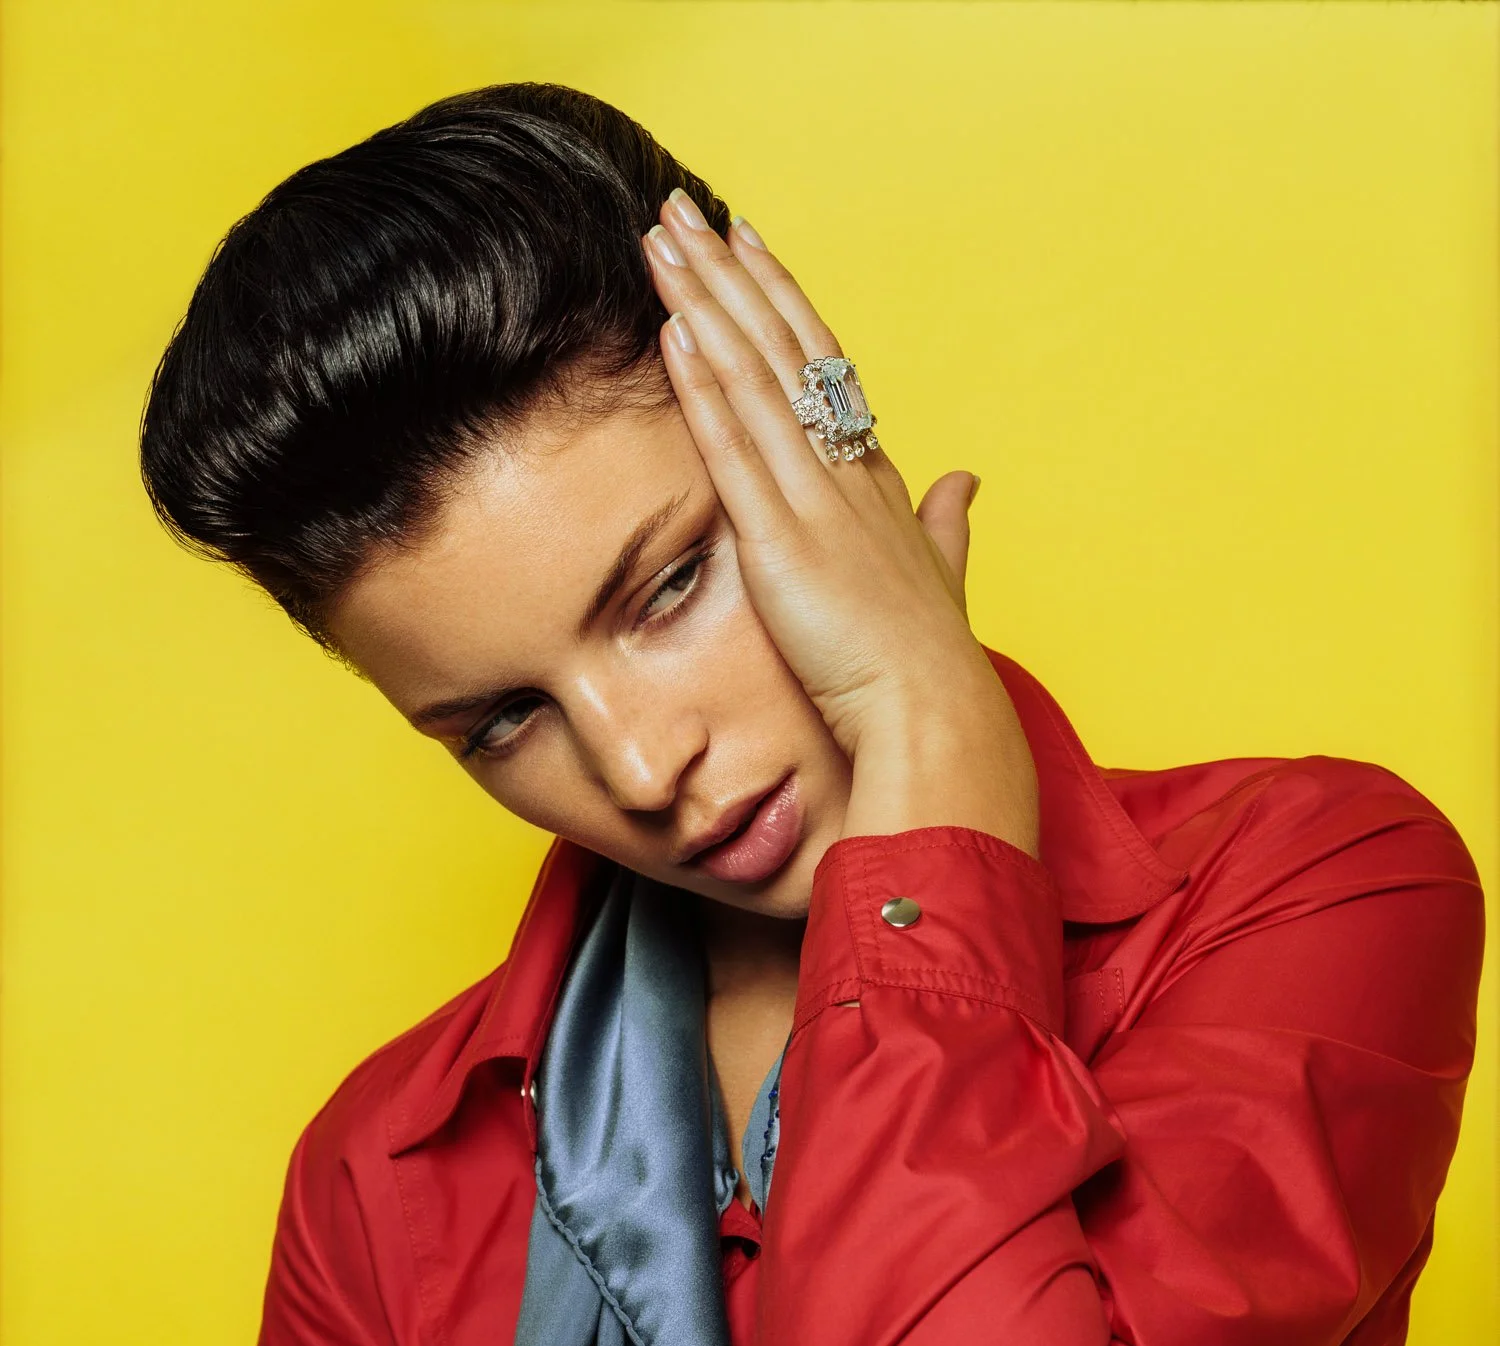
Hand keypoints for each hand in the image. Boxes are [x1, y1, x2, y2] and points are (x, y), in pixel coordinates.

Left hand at [643, 192, 1037, 854]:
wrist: (934, 716)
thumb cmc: (931, 662)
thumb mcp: (942, 577)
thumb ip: (948, 523)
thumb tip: (967, 481)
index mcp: (873, 477)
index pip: (820, 364)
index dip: (780, 299)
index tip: (746, 241)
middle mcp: (845, 471)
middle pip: (782, 347)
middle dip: (730, 273)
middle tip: (682, 209)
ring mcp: (814, 501)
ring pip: (754, 377)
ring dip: (704, 303)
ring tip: (663, 240)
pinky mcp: (782, 542)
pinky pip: (736, 446)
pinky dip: (704, 386)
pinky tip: (675, 330)